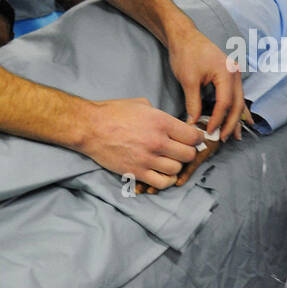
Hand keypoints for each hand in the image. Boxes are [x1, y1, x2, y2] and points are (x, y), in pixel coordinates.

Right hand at [80, 97, 201, 188]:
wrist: (90, 128)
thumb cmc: (114, 113)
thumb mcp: (142, 105)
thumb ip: (161, 115)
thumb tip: (173, 125)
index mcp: (161, 122)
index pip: (193, 136)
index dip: (196, 138)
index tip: (193, 139)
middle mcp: (157, 141)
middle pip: (188, 154)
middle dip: (188, 152)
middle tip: (181, 150)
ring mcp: (147, 159)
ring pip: (177, 169)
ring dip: (176, 166)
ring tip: (170, 161)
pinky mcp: (136, 172)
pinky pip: (162, 183)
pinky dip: (167, 180)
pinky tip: (163, 173)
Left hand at [166, 24, 244, 139]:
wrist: (184, 36)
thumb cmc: (186, 54)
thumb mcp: (188, 80)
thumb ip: (193, 103)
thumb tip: (193, 123)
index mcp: (226, 72)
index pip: (225, 102)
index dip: (218, 119)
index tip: (209, 132)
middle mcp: (235, 73)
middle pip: (237, 103)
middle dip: (232, 123)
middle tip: (224, 139)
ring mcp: (234, 74)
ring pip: (239, 100)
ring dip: (237, 119)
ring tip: (236, 136)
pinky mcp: (230, 75)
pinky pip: (236, 95)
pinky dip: (236, 109)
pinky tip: (242, 120)